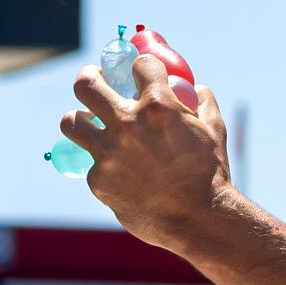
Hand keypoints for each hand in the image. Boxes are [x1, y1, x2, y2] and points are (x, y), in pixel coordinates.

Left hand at [61, 54, 232, 250]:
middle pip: (86, 83)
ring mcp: (108, 152)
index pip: (140, 65)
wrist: (198, 219)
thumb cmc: (210, 172)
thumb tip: (197, 89)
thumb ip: (203, 103)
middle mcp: (127, 124)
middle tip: (96, 80)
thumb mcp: (214, 130)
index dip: (143, 66)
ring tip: (90, 122)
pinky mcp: (97, 180)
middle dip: (90, 76)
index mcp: (158, 105)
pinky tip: (118, 170)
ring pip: (71, 121)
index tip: (142, 72)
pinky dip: (103, 162)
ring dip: (80, 118)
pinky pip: (90, 162)